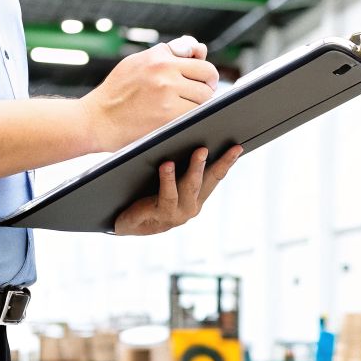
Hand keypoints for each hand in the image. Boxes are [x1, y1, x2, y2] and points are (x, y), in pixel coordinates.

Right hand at [81, 37, 217, 152]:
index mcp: (157, 54)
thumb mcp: (136, 63)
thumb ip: (167, 55)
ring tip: (183, 109)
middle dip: (207, 86)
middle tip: (200, 96)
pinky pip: (197, 113)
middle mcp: (164, 68)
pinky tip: (180, 120)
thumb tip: (199, 49)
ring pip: (205, 96)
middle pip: (208, 74)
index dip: (202, 68)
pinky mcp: (169, 113)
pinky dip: (193, 118)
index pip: (197, 52)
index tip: (201, 78)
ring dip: (200, 104)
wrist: (96, 119)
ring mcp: (167, 90)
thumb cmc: (117, 93)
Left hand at [112, 145, 241, 235]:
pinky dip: (168, 179)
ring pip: (190, 187)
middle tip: (230, 146)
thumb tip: (189, 139)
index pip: (215, 176)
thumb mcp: (165, 181)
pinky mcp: (160, 216)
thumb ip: (178, 166)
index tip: (238, 146)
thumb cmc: (144, 197)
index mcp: (195, 198)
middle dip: (219, 162)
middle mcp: (191, 207)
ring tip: (201, 151)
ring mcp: (177, 214)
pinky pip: (167, 195)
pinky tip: (167, 164)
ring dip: (196, 168)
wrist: (122, 221)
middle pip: (207, 180)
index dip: (227, 162)